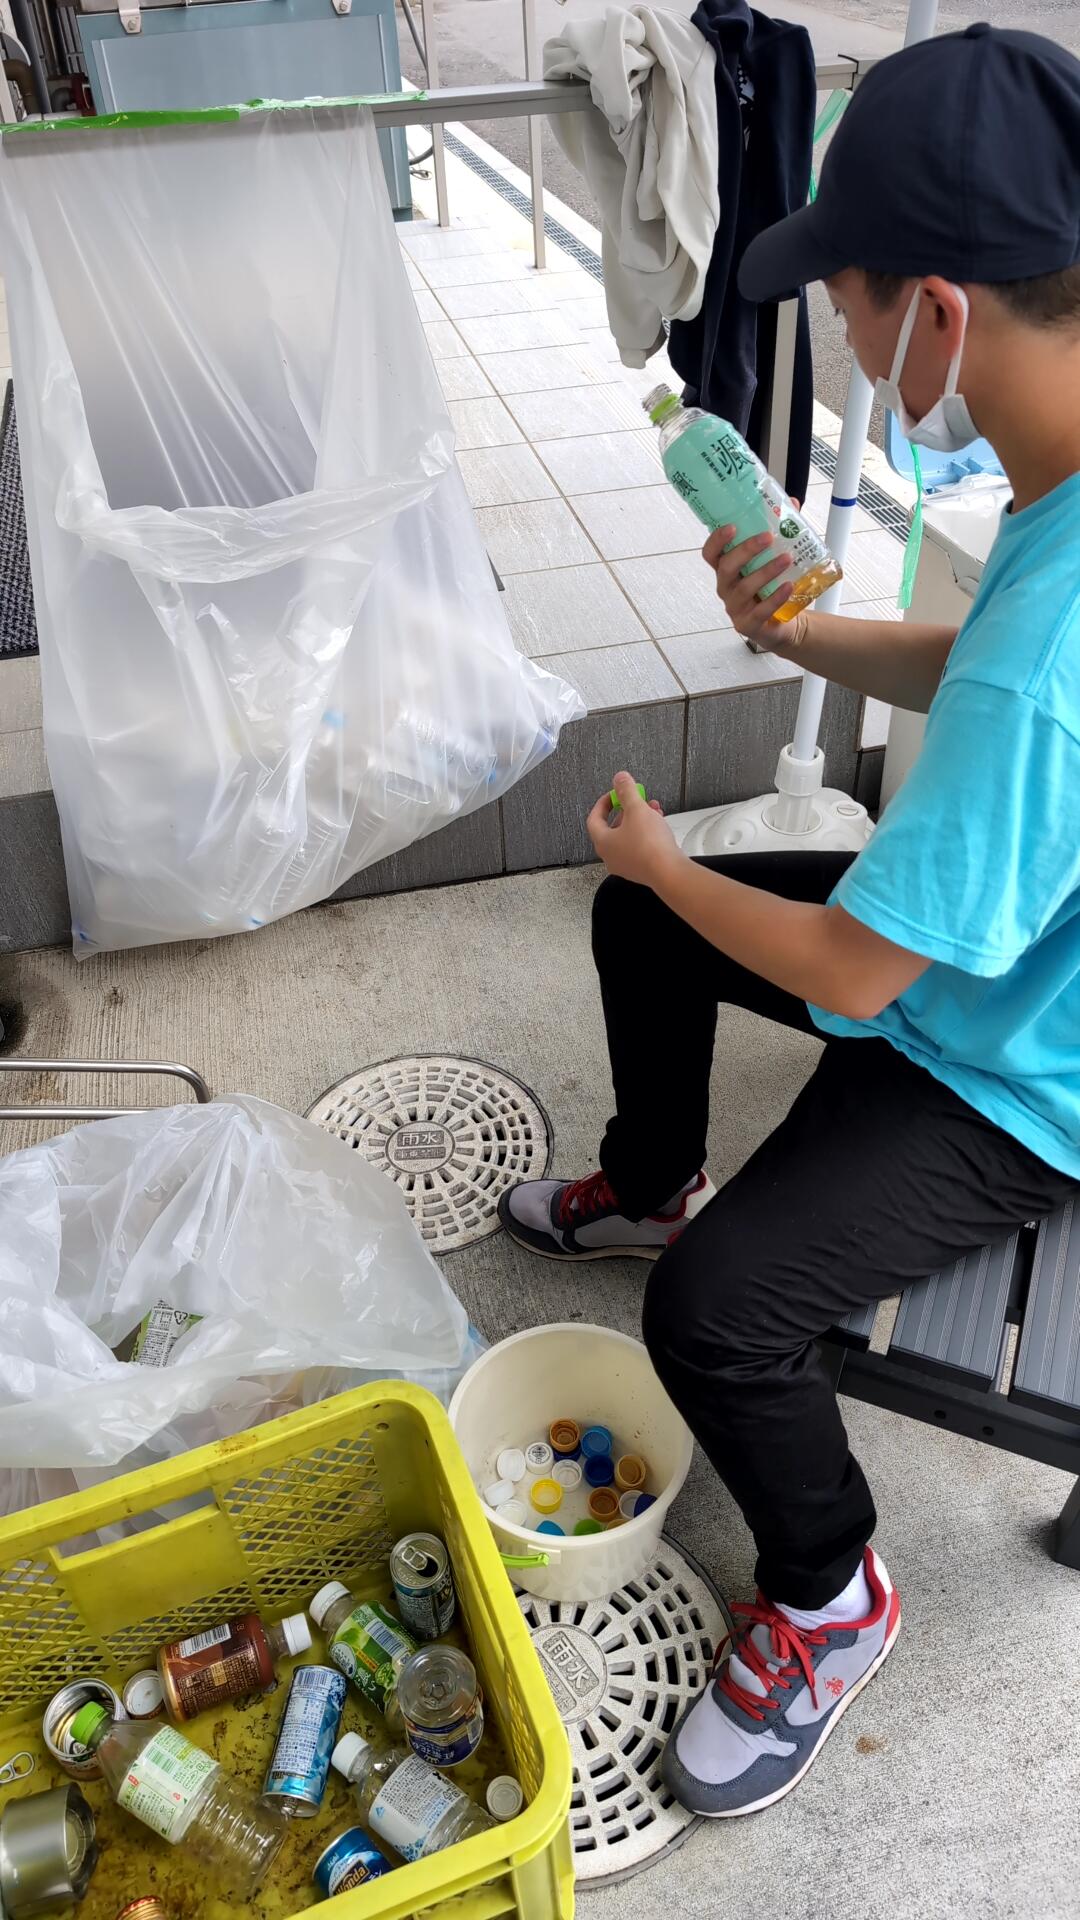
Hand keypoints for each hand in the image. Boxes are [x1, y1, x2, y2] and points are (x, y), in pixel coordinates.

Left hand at [586, 772, 684, 888]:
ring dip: (639, 820)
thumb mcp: (636, 809)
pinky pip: (640, 847)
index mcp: (603, 842)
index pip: (594, 818)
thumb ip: (627, 791)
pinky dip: (646, 834)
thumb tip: (620, 779)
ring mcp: (626, 864)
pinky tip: (658, 826)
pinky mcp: (642, 869)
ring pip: (629, 836)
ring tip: (652, 809)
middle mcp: (611, 856)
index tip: (614, 794)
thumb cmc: (650, 846)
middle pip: (613, 827)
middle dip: (627, 810)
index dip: (604, 803)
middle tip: (635, 800)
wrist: (669, 872)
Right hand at [702, 521, 808, 653]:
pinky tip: (789, 586)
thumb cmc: (772, 588)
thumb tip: (792, 503)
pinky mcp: (748, 624)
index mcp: (727, 570)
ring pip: (745, 588)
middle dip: (745, 551)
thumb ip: (780, 532)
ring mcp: (735, 607)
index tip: (732, 526)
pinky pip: (760, 611)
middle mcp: (726, 588)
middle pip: (726, 568)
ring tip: (786, 559)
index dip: (716, 540)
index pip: (711, 554)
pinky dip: (775, 598)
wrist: (784, 624)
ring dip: (766, 571)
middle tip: (767, 537)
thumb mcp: (772, 560)